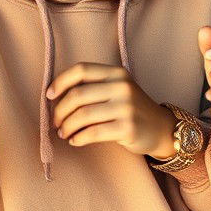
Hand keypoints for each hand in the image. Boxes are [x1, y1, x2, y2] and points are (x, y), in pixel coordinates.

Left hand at [47, 63, 174, 157]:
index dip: (60, 82)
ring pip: (82, 115)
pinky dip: (79, 138)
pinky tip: (76, 141)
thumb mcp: (118, 89)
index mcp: (116, 73)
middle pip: (77, 95)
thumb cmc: (131, 109)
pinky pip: (93, 133)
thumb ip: (93, 87)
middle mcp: (121, 87)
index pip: (81, 70)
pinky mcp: (127, 128)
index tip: (49, 95)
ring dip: (67, 127)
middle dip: (60, 111)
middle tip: (56, 122)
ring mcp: (126, 107)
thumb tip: (55, 97)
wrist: (161, 128)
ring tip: (64, 133)